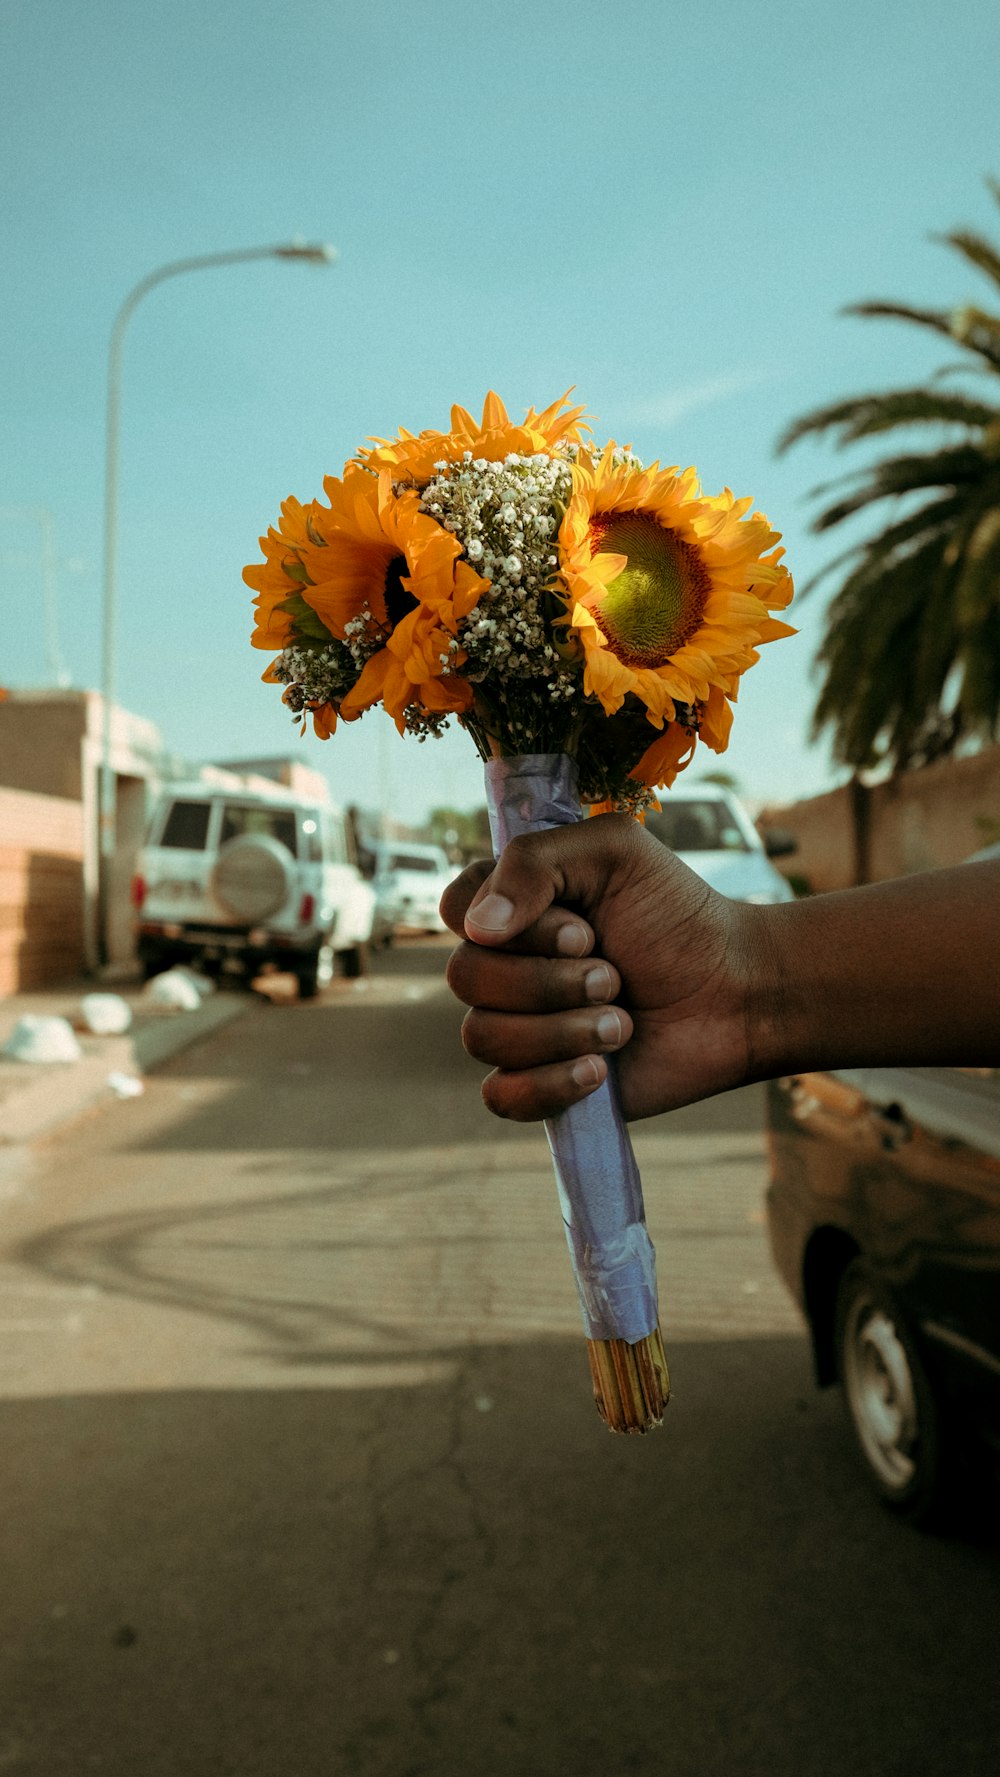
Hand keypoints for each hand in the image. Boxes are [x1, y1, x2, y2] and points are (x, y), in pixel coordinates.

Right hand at [442, 815, 762, 1121]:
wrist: (736, 994)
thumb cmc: (678, 915)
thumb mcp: (615, 852)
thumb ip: (535, 862)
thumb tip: (476, 929)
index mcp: (514, 905)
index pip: (456, 911)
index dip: (512, 926)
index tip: (579, 926)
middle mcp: (506, 965)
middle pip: (465, 978)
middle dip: (548, 981)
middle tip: (614, 975)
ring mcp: (519, 1027)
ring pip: (482, 1038)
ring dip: (562, 1030)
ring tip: (622, 1023)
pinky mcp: (540, 1084)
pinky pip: (500, 1096)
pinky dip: (548, 1084)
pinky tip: (598, 1071)